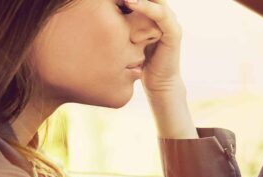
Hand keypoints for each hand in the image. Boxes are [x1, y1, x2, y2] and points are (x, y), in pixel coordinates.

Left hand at [125, 0, 196, 138]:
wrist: (157, 84)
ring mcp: (169, 21)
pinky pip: (161, 15)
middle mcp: (161, 13)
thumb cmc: (136, 61)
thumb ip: (116, 23)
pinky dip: (147, 7)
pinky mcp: (173, 32)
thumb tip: (89, 14)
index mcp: (150, 12)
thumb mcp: (123, 37)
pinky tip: (131, 2)